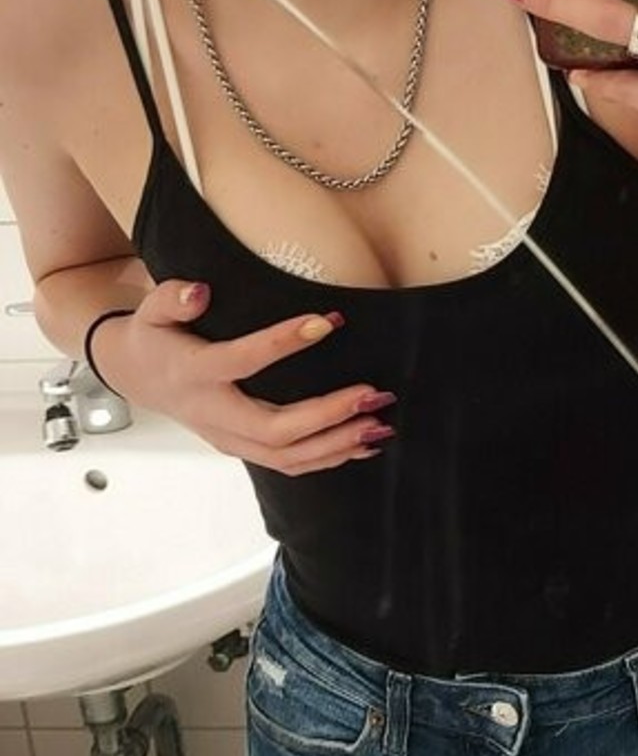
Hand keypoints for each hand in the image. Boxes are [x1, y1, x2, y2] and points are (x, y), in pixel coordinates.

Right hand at [89, 280, 394, 472]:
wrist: (139, 376)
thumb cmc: (156, 337)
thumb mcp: (153, 309)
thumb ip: (173, 297)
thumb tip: (201, 292)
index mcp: (194, 372)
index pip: (240, 361)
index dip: (282, 343)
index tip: (327, 322)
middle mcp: (213, 413)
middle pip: (273, 429)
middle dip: (327, 416)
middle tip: (372, 393)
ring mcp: (228, 438)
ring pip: (286, 457)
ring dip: (337, 444)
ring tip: (380, 424)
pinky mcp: (241, 448)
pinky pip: (288, 463)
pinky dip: (329, 458)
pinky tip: (364, 445)